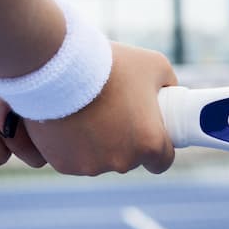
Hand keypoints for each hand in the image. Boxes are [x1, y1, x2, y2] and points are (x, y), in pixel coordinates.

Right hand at [23, 43, 177, 175]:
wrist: (58, 64)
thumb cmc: (110, 63)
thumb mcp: (154, 65)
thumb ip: (168, 86)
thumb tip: (170, 95)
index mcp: (149, 142)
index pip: (162, 161)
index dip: (158, 148)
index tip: (149, 135)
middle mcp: (122, 161)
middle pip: (129, 159)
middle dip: (124, 141)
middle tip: (113, 112)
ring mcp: (91, 165)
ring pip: (100, 160)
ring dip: (98, 144)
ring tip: (88, 112)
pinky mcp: (64, 164)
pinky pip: (74, 158)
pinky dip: (73, 145)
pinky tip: (70, 122)